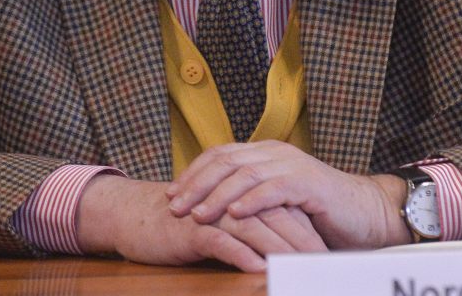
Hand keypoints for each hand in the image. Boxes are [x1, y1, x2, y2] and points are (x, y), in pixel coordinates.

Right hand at [76, 175, 325, 271]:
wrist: (133, 215)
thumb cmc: (178, 222)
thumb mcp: (217, 219)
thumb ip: (246, 225)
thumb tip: (279, 244)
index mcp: (239, 192)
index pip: (282, 208)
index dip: (306, 227)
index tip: (328, 249)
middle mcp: (230, 197)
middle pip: (276, 216)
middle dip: (302, 240)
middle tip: (324, 260)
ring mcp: (212, 211)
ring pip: (255, 228)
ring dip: (280, 249)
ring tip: (301, 268)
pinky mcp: (193, 228)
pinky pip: (223, 241)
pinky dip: (243, 255)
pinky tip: (260, 269)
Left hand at [165, 140, 410, 248]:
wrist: (364, 214)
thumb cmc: (317, 212)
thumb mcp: (275, 202)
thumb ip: (248, 197)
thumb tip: (208, 206)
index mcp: (265, 153)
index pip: (219, 155)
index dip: (193, 173)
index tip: (170, 194)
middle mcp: (275, 153)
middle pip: (225, 161)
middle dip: (196, 184)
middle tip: (174, 206)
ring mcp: (292, 165)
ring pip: (245, 174)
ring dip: (217, 195)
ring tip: (197, 214)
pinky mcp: (309, 183)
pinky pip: (274, 189)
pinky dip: (252, 200)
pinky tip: (235, 214)